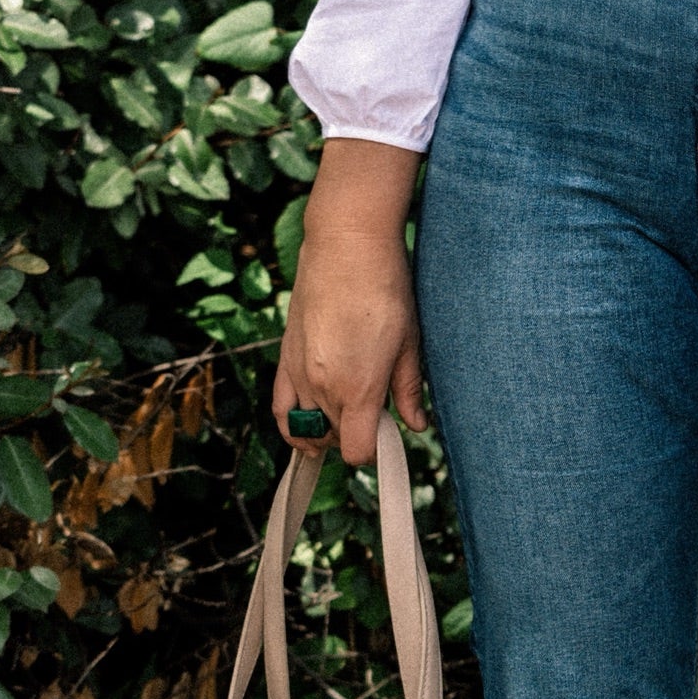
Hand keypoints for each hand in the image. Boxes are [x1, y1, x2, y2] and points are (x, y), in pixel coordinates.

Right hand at [272, 140, 426, 465]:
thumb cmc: (385, 289)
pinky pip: (281, 408)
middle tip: (376, 413)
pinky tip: (309, 421)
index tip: (387, 436)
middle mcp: (323, 387)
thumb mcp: (409, 343)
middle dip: (355, 436)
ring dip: (325, 431)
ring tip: (346, 414)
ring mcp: (299, 374)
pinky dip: (293, 423)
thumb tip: (416, 426)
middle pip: (335, 440)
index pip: (358, 452)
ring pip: (306, 429)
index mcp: (358, 388)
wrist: (346, 245)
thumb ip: (408, 391)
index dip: (374, 452)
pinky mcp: (285, 358)